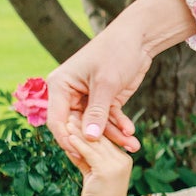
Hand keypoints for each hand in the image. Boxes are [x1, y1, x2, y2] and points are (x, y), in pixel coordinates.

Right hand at [47, 0, 195, 155]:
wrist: (137, 38)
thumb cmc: (115, 52)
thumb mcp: (106, 83)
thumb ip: (97, 112)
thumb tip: (89, 138)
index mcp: (60, 86)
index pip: (57, 120)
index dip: (68, 139)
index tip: (81, 154)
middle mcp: (70, 94)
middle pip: (78, 127)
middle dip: (97, 142)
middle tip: (110, 157)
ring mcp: (88, 98)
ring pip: (96, 126)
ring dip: (113, 137)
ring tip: (133, 147)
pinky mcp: (105, 100)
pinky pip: (109, 120)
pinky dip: (120, 126)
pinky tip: (131, 134)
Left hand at [64, 118, 133, 195]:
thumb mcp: (92, 173)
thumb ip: (85, 159)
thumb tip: (73, 144)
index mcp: (123, 159)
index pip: (105, 139)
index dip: (91, 128)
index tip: (79, 116)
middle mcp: (123, 159)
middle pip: (101, 138)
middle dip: (85, 125)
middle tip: (72, 112)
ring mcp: (116, 164)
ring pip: (95, 143)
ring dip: (80, 131)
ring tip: (68, 120)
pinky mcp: (107, 169)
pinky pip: (90, 153)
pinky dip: (78, 144)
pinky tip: (69, 136)